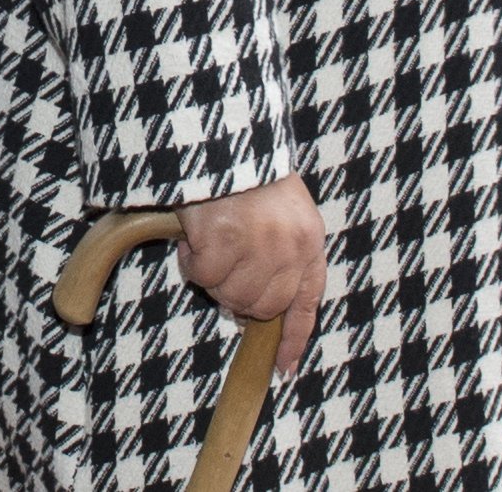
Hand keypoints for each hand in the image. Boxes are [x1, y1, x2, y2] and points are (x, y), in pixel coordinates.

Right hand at [175, 173, 326, 375]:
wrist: (225, 134)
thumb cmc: (251, 170)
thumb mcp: (285, 211)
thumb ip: (283, 254)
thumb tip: (254, 306)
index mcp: (310, 242)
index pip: (306, 305)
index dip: (293, 339)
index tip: (283, 367)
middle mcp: (289, 250)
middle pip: (262, 307)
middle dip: (238, 298)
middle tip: (221, 272)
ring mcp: (256, 246)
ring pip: (230, 295)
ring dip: (213, 278)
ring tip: (207, 245)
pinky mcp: (222, 239)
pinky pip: (201, 275)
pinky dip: (191, 262)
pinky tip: (193, 238)